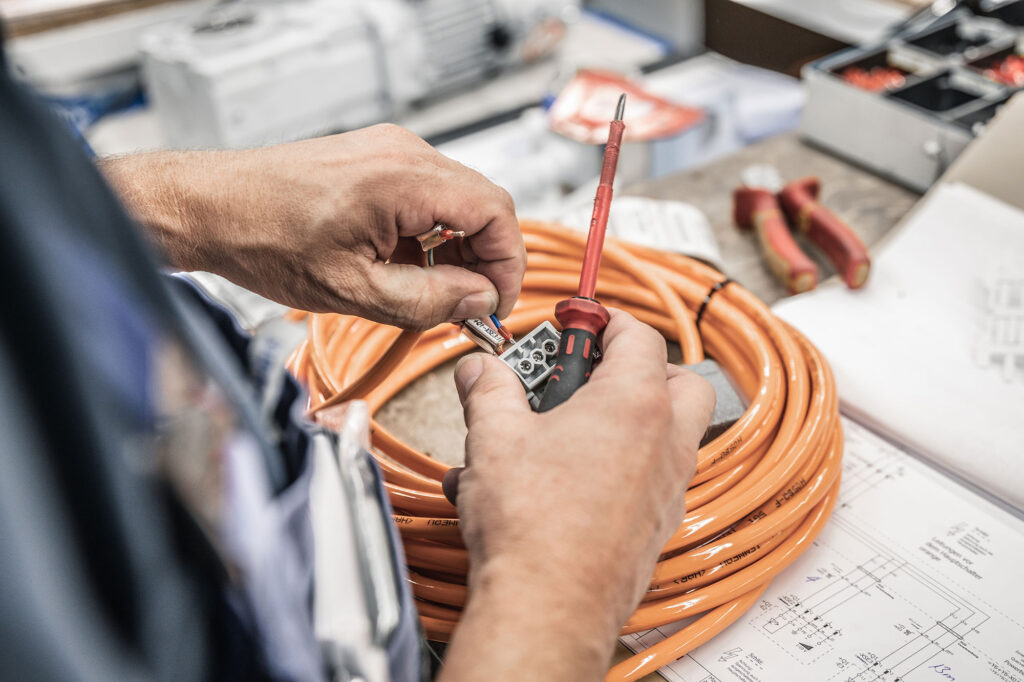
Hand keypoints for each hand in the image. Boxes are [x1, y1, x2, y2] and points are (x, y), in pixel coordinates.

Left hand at [99, 124, 524, 329]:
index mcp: (404, 180)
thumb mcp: (353, 289)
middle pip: (483, 204)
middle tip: (472, 305)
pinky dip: (432, 234)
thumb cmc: (262, 237)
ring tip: (438, 292)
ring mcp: (389, 152)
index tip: (495, 303)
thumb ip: (428, 301)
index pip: (495, 214)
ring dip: (460, 248)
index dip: (507, 265)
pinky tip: (411, 266)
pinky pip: (427, 195)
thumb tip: (478, 302)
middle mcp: (404, 154)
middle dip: (487, 260)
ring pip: (458, 200)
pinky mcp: (375, 159)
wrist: (209, 206)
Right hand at [439, 309, 714, 680]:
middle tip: (589, 374)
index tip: (577, 321)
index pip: (637, 334)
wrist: (549, 605)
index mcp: (635, 403)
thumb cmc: (534, 525)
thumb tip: (480, 371)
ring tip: (563, 432)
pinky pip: (649, 479)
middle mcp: (665, 442)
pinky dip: (617, 467)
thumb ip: (489, 390)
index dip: (603, 319)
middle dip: (638, 368)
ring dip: (624, 421)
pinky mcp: (656, 524)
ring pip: (668, 432)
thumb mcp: (494, 436)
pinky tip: (561, 483)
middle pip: (678, 379)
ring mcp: (668, 487)